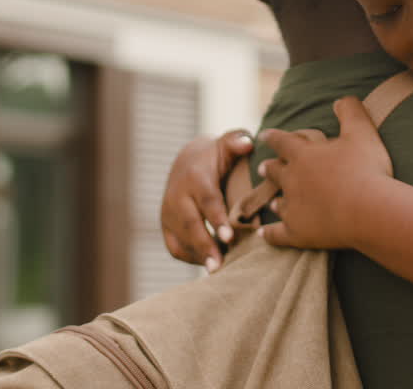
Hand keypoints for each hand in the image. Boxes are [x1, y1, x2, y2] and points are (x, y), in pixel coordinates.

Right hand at [160, 129, 253, 270]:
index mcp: (195, 177)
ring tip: (217, 270)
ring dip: (198, 255)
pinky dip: (190, 257)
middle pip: (190, 224)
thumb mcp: (226, 145)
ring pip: (180, 238)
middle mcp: (177, 195)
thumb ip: (236, 142)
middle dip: (205, 245)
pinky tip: (209, 263)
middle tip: (220, 265)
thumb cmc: (215, 157)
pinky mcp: (165, 226)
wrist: (187, 162)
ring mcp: (168, 212)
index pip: (207, 200)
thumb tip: (246, 142)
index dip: (217, 219)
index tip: (230, 237)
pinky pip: (174, 246)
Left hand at [258, 97, 393, 249]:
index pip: (282, 141)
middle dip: (269, 168)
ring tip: (271, 200)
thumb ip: (350, 111)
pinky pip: (277, 234)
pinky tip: (263, 234)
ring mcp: (293, 208)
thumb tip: (340, 100)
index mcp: (303, 155)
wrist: (369, 211)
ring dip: (274, 199)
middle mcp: (292, 180)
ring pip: (277, 202)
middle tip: (263, 167)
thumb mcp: (362, 131)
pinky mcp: (298, 233)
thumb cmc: (367, 168)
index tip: (264, 135)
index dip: (273, 137)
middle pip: (274, 171)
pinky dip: (269, 234)